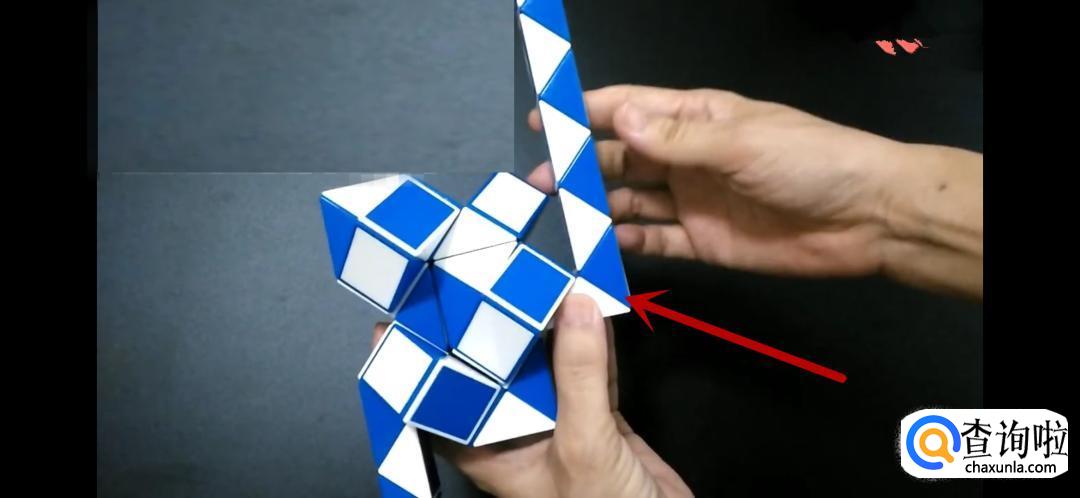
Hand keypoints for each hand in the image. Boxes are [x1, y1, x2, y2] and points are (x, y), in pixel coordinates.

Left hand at [372, 295, 692, 497]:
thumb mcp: (584, 443)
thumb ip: (580, 375)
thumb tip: (575, 306)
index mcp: (491, 453)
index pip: (441, 401)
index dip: (419, 363)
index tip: (401, 318)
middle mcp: (517, 435)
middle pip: (494, 374)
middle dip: (489, 329)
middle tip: (475, 275)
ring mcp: (559, 425)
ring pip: (544, 367)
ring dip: (545, 328)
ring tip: (533, 276)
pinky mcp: (599, 419)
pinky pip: (590, 371)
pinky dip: (591, 341)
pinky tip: (589, 304)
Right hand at [528, 85, 982, 296]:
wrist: (867, 218)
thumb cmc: (810, 162)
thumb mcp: (742, 143)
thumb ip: (677, 139)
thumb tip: (618, 121)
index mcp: (697, 118)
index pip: (629, 109)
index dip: (585, 112)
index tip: (542, 121)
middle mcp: (687, 156)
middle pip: (621, 158)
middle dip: (579, 167)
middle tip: (538, 183)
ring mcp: (692, 200)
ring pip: (631, 200)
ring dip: (596, 206)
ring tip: (557, 218)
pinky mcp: (703, 241)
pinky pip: (655, 240)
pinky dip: (627, 243)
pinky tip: (600, 246)